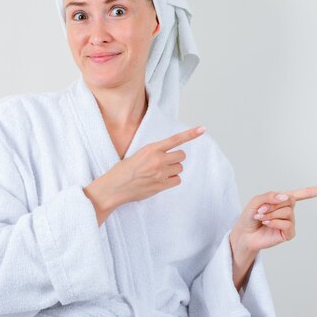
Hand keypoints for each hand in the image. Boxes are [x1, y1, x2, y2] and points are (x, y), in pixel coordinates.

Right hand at [84, 125, 206, 219]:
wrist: (114, 187)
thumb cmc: (123, 170)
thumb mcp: (138, 154)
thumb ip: (154, 153)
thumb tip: (167, 155)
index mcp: (151, 148)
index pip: (175, 139)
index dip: (190, 134)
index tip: (203, 129)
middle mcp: (158, 159)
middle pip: (181, 156)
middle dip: (176, 159)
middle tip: (165, 163)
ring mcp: (160, 173)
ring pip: (179, 168)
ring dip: (173, 170)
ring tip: (158, 173)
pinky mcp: (160, 186)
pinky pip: (177, 180)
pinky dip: (172, 181)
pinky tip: (160, 181)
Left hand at [230, 185, 316, 254]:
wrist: (245, 234)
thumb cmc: (250, 216)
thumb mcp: (257, 201)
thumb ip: (270, 196)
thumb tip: (286, 197)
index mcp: (284, 200)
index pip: (306, 193)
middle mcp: (290, 210)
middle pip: (289, 200)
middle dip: (272, 204)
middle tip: (261, 210)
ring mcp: (290, 222)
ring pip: (287, 212)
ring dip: (271, 214)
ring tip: (262, 218)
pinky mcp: (288, 233)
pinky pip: (286, 224)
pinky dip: (274, 222)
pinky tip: (267, 225)